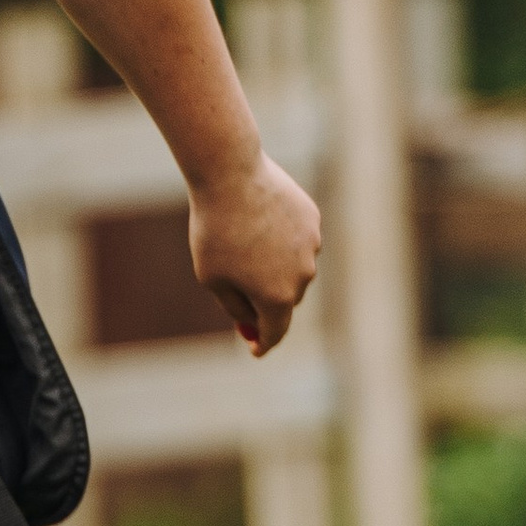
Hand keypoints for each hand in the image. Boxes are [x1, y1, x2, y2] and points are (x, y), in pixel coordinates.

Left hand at [190, 151, 321, 355]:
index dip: (263, 344)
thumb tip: (252, 321)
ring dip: (272, 264)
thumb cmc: (214, 230)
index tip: (255, 349)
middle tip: (239, 290)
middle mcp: (303, 276)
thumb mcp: (212, 278)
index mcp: (277, 297)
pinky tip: (257, 220)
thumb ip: (236, 307)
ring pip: (292, 267)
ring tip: (241, 240)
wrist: (230, 176)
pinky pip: (296, 239)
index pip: (275, 332)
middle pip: (284, 300)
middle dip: (264, 300)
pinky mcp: (313, 219)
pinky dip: (280, 238)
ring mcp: (312, 246)